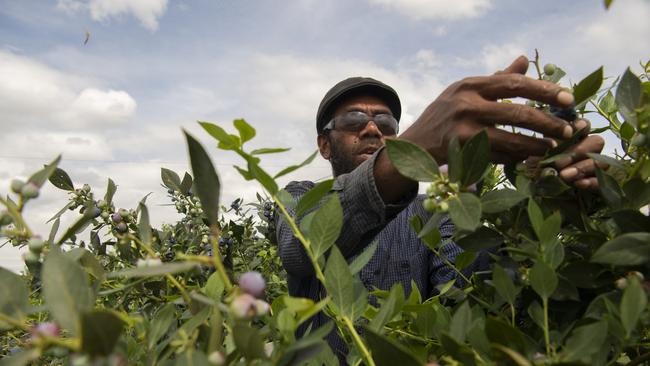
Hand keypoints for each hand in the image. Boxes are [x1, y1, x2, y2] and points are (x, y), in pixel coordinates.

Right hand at [400, 55, 575, 163]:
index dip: (543, 90)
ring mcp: (463, 129)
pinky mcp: (462, 151)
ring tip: (555, 146)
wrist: (415, 143)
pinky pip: (498, 155)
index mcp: (470, 85)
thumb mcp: (466, 92)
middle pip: (517, 113)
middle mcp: (466, 104)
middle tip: (568, 128)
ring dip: (537, 144)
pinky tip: (532, 157)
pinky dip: (518, 157)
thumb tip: (525, 60)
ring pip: (511, 138)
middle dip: (548, 122)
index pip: (514, 83)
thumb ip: (497, 79)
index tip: (567, 98)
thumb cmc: (445, 115)